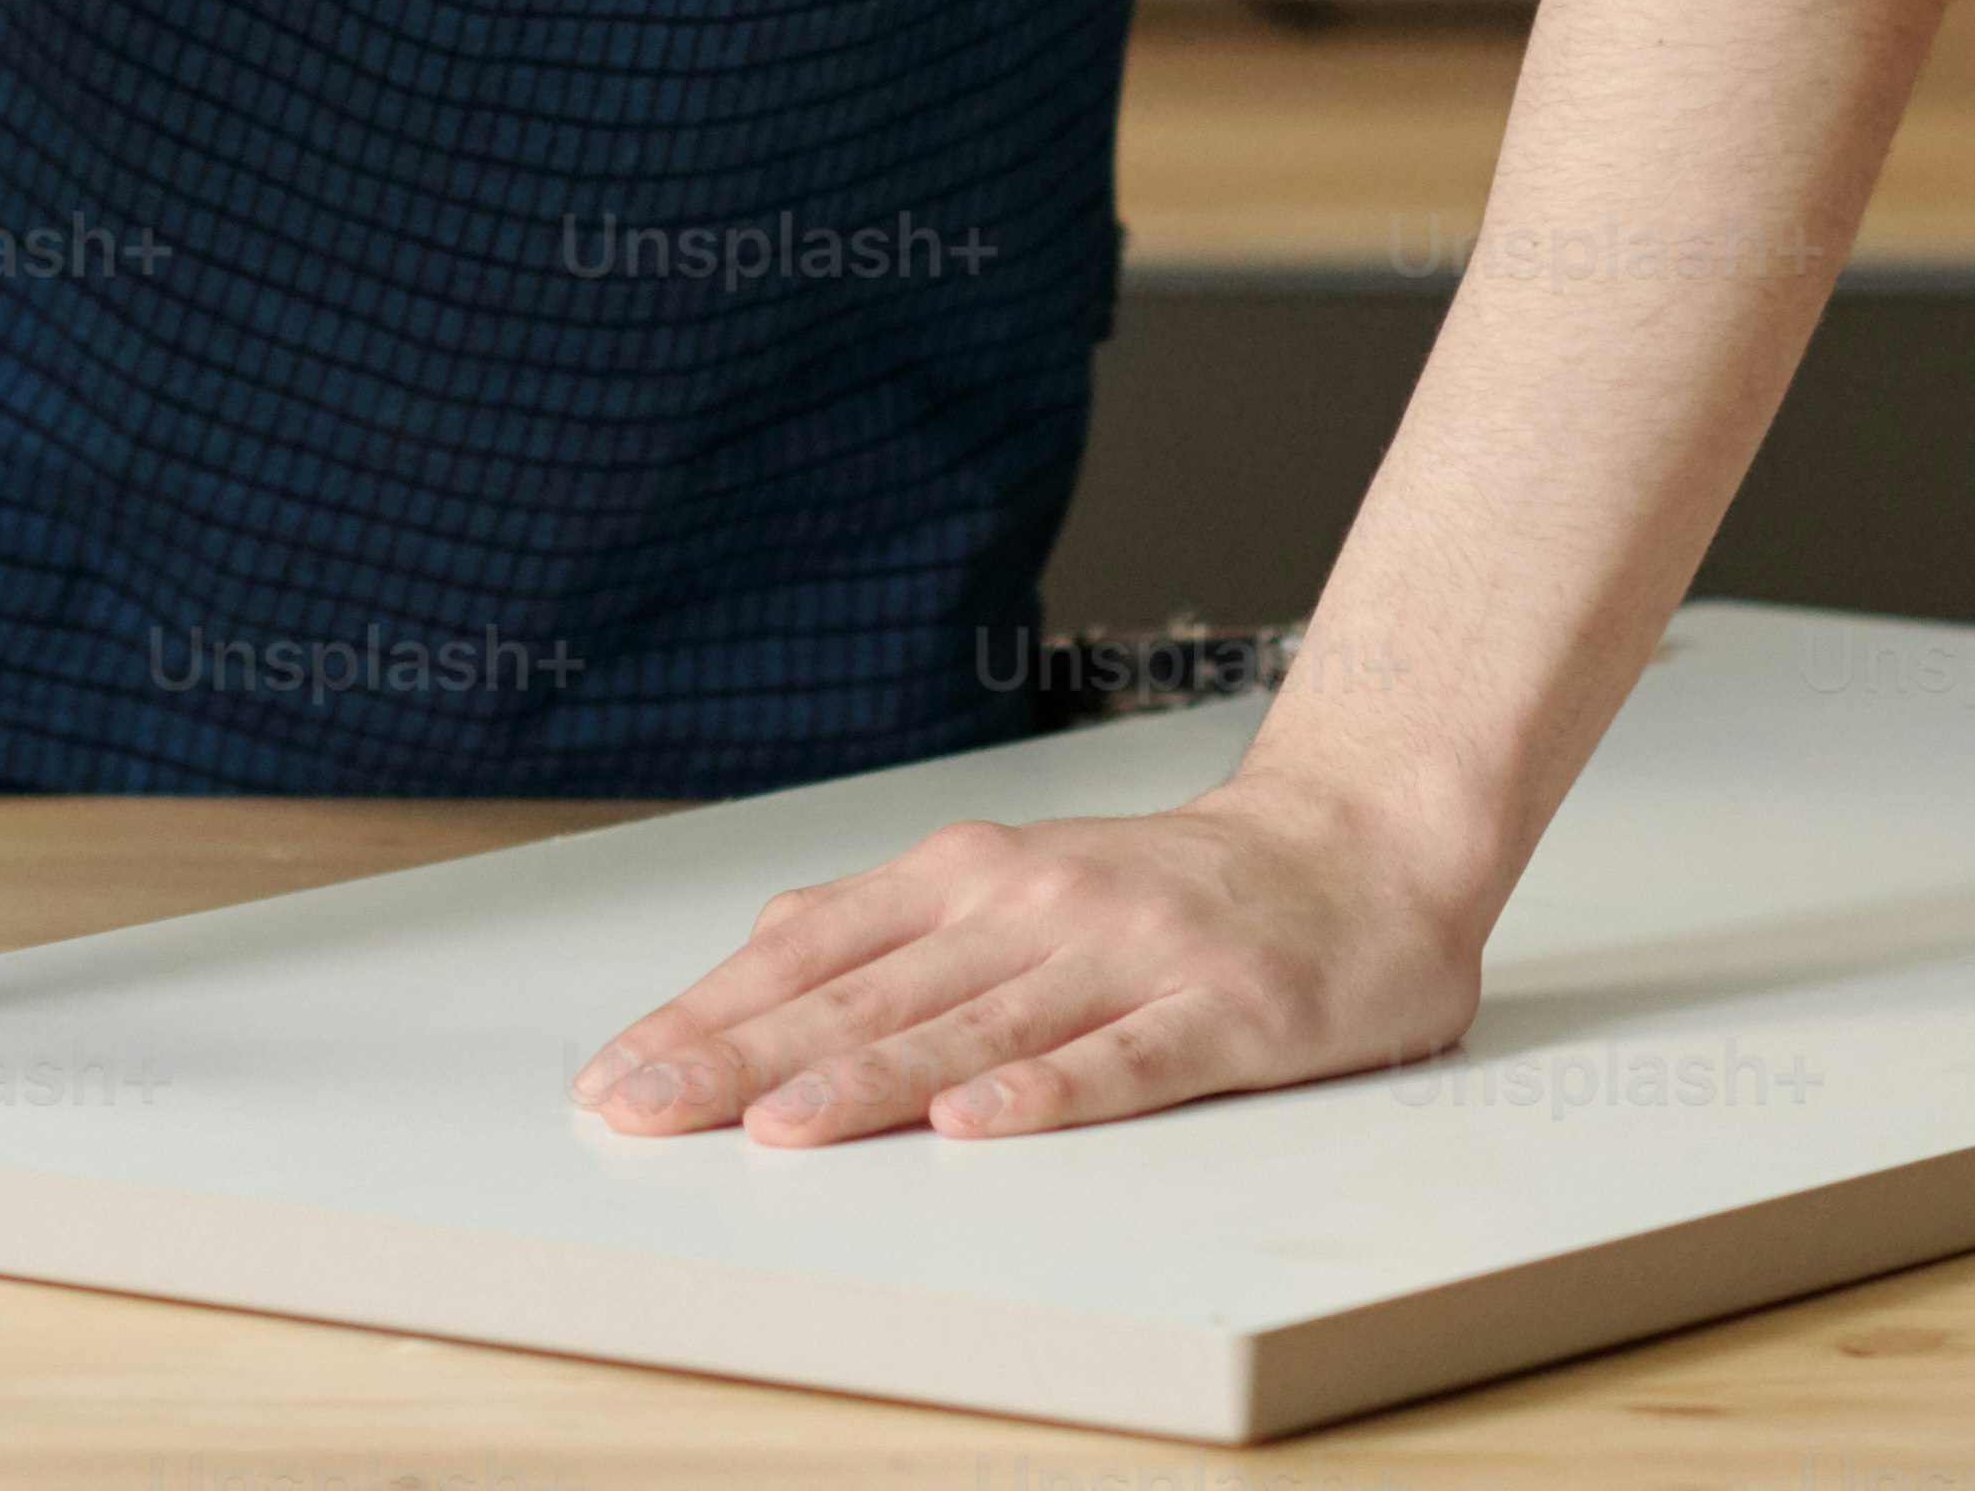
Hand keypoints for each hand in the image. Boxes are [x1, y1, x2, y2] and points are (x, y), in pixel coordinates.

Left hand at [571, 778, 1489, 1147]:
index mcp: (967, 874)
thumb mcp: (1009, 882)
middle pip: (867, 997)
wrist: (1357, 845)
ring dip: (870, 1081)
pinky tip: (980, 1125)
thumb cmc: (1165, 887)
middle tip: (648, 1114)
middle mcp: (1030, 903)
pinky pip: (1122, 1061)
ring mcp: (1125, 956)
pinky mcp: (1220, 1011)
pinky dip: (1047, 1092)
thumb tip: (751, 964)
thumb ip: (891, 926)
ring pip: (975, 1028)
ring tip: (778, 1129)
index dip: (707, 1015)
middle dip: (743, 1059)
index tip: (617, 1077)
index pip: (809, 952)